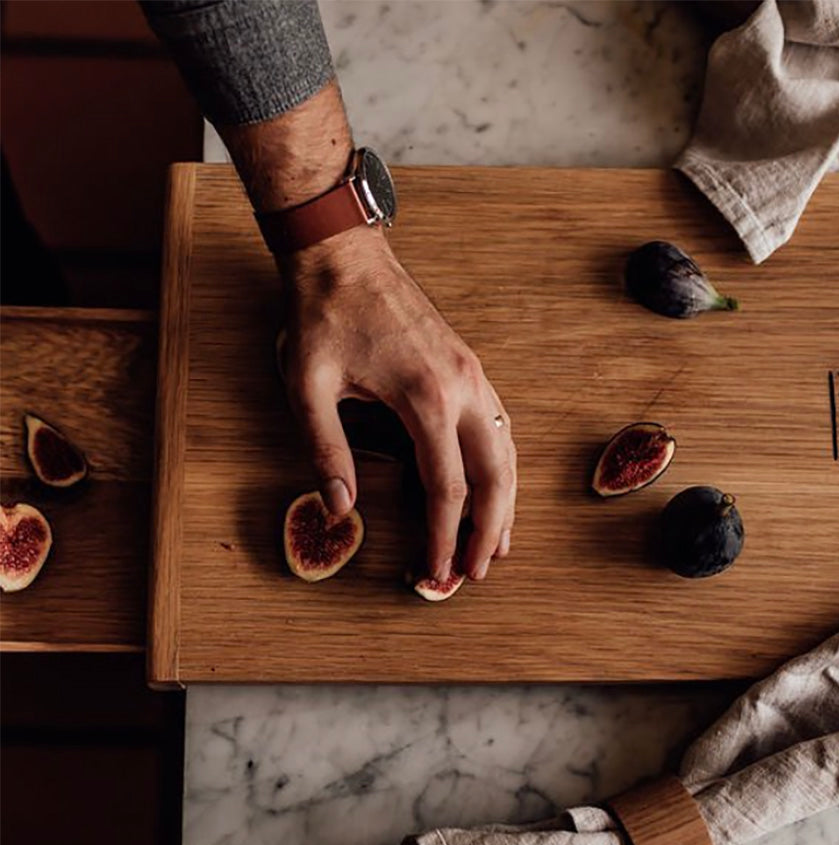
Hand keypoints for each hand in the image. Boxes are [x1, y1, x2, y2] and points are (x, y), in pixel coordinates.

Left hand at [281, 226, 515, 582]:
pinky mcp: (470, 365)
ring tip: (499, 544)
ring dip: (505, 502)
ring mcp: (473, 374)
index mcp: (425, 397)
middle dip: (489, 531)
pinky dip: (503, 464)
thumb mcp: (309, 385)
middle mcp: (462, 387)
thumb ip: (326, 451)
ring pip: (506, 451)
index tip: (435, 571)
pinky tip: (498, 486)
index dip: (441, 537)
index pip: (446, 488)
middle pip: (493, 477)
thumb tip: (339, 510)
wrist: (344, 254)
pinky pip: (500, 425)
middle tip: (475, 572)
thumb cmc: (323, 315)